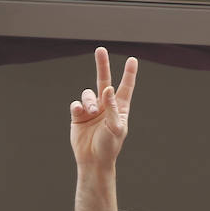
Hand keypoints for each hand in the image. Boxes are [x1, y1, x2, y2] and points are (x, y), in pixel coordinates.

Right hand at [69, 47, 137, 169]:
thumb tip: (108, 89)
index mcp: (119, 108)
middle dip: (102, 65)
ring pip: (88, 93)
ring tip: (91, 112)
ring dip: (89, 100)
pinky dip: (78, 107)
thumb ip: (112, 108)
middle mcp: (105, 106)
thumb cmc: (109, 146)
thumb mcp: (116, 128)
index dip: (129, 74)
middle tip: (100, 50)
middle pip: (103, 80)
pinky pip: (76, 104)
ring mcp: (91, 110)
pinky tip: (80, 114)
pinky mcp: (78, 115)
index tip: (132, 60)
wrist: (93, 160)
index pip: (125, 87)